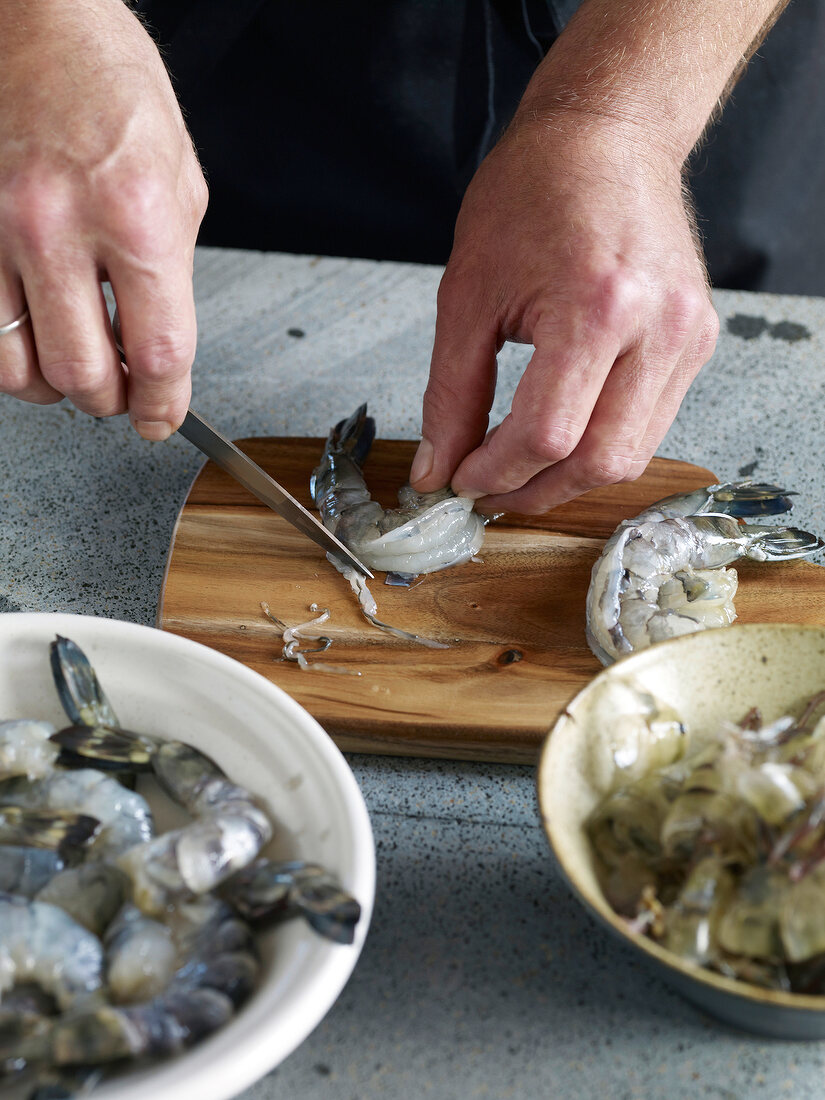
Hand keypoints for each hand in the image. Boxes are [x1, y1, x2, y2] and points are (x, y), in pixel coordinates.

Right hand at [0, 0, 207, 438]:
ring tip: (72, 358)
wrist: (31, 14)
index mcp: (136, 214)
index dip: (164, 405)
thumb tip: (158, 346)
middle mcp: (57, 224)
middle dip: (109, 399)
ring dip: (51, 383)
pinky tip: (31, 327)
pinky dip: (7, 348)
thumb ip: (170, 271)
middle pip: (81, 375)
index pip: (159, 353)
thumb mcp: (179, 178)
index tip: (162, 419)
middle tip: (120, 389)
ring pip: (14, 367)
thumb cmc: (109, 82)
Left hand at [410, 111, 718, 513]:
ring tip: (516, 468)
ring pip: (631, 455)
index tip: (458, 480)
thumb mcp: (467, 294)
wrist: (608, 134)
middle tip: (485, 489)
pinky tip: (560, 434)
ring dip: (568, 478)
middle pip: (599, 462)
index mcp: (597, 306)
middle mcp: (658, 327)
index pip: (545, 435)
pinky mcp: (698, 341)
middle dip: (533, 491)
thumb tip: (437, 469)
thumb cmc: (534, 192)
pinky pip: (648, 423)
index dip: (494, 473)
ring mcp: (688, 336)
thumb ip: (451, 394)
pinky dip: (599, 444)